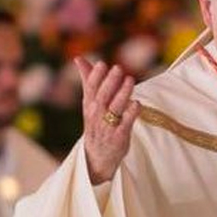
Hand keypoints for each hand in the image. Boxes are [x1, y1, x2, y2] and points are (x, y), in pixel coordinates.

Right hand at [76, 57, 139, 183]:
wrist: (96, 157)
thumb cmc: (96, 123)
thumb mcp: (89, 103)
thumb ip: (88, 80)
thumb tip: (79, 58)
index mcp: (89, 105)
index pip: (90, 88)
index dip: (95, 76)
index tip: (102, 64)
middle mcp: (96, 115)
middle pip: (102, 96)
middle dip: (110, 82)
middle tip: (118, 68)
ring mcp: (108, 126)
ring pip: (115, 108)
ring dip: (123, 93)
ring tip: (130, 79)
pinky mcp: (120, 136)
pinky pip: (126, 123)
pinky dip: (131, 113)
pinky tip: (137, 104)